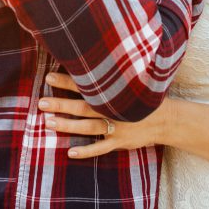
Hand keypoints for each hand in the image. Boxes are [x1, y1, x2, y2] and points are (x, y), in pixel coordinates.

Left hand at [39, 72, 165, 158]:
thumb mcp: (133, 81)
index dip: (67, 81)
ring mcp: (116, 127)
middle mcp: (113, 110)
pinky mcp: (119, 142)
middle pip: (83, 107)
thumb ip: (115, 75)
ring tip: (48, 123)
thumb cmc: (145, 96)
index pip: (87, 85)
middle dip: (61, 104)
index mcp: (114, 93)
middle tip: (41, 103)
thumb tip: (97, 56)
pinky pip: (100, 148)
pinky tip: (70, 152)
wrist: (167, 118)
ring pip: (88, 127)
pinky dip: (86, 151)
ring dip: (68, 126)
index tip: (49, 77)